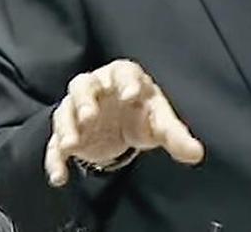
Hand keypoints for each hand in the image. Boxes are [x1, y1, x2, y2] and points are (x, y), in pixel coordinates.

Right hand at [45, 59, 203, 186]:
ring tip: (70, 145)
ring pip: (64, 110)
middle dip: (85, 100)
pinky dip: (54, 159)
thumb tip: (196, 153)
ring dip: (66, 127)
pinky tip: (59, 177)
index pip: (123, 73)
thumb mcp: (159, 122)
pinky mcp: (68, 133)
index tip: (131, 96)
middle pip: (84, 85)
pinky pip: (54, 143)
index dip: (127, 83)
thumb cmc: (141, 113)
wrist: (121, 125)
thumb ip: (175, 136)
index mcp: (123, 78)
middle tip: (89, 116)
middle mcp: (96, 88)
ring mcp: (77, 109)